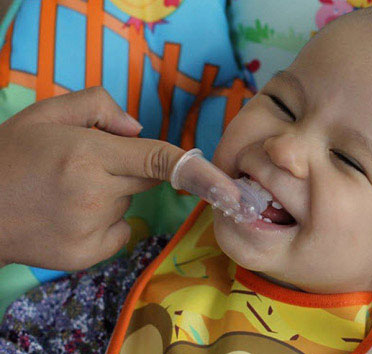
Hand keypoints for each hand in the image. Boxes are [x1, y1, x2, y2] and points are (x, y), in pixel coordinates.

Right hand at [0, 87, 184, 270]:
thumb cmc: (8, 158)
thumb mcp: (44, 115)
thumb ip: (96, 106)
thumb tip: (138, 127)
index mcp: (86, 156)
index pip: (158, 160)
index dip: (198, 171)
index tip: (228, 187)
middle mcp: (94, 195)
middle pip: (147, 180)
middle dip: (129, 170)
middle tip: (88, 167)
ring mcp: (91, 230)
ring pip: (128, 205)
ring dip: (111, 196)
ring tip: (67, 192)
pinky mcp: (87, 256)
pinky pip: (120, 232)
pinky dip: (105, 223)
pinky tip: (70, 216)